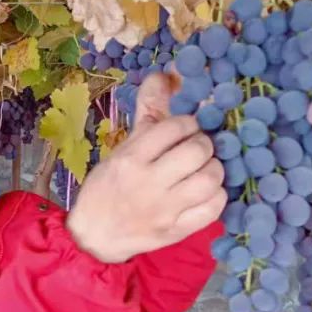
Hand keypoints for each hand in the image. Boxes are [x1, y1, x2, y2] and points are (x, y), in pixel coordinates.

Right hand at [66, 74, 225, 262]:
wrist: (95, 236)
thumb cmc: (109, 187)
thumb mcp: (123, 149)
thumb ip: (147, 114)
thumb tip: (164, 75)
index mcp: (130, 158)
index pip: (175, 127)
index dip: (189, 124)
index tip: (186, 130)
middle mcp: (148, 182)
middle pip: (197, 151)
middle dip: (204, 145)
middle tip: (198, 150)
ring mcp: (164, 210)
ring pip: (210, 179)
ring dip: (214, 169)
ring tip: (204, 170)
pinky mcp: (176, 231)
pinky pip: (213, 209)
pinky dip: (216, 196)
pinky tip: (206, 193)